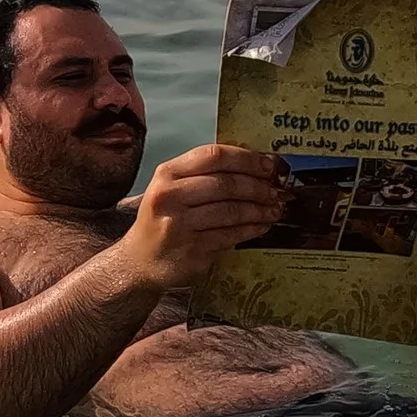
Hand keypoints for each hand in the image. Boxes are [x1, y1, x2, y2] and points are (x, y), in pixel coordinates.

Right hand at [122, 144, 287, 287]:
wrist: (140, 260)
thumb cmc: (164, 218)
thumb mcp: (172, 187)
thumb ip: (205, 174)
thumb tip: (256, 166)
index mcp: (167, 174)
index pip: (213, 156)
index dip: (246, 159)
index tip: (269, 165)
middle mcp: (169, 197)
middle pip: (225, 184)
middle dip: (257, 187)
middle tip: (276, 191)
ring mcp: (179, 226)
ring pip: (231, 211)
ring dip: (259, 210)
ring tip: (274, 209)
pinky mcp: (192, 250)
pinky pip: (230, 236)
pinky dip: (251, 229)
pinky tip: (261, 226)